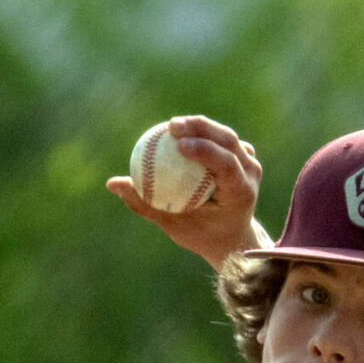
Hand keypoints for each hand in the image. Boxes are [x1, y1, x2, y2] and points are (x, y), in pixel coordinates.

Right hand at [106, 116, 269, 268]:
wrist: (231, 237)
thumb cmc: (201, 235)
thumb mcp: (172, 226)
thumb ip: (145, 205)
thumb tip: (113, 183)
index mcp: (241, 193)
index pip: (227, 164)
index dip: (205, 150)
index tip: (179, 144)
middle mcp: (250, 174)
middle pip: (228, 141)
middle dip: (200, 128)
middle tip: (172, 126)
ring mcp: (250, 163)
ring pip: (226, 135)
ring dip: (200, 126)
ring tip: (173, 126)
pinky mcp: (243, 156)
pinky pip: (220, 138)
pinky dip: (201, 133)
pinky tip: (181, 131)